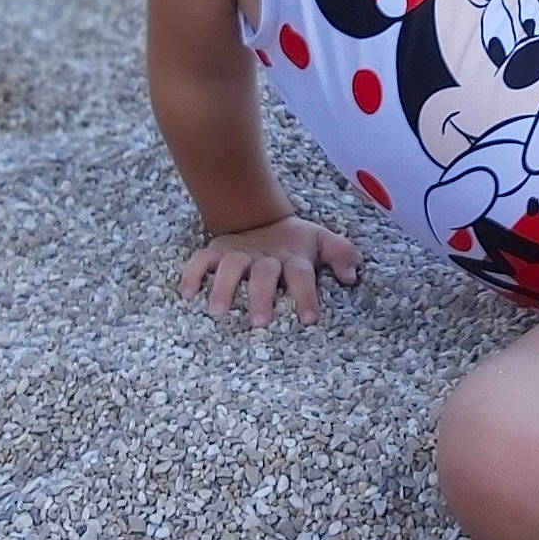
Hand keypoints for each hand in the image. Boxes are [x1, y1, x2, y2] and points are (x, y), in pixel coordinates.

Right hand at [179, 214, 359, 328]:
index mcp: (292, 256)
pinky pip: (200, 260)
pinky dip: (192, 274)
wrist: (262, 216)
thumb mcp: (321, 242)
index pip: (301, 274)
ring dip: (223, 287)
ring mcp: (239, 253)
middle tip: (260, 323)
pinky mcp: (217, 252)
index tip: (309, 320)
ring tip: (217, 312)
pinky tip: (186, 294)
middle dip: (262, 297)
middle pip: (264, 273)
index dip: (306, 295)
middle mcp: (265, 256)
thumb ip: (341, 253)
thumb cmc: (295, 243)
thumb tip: (352, 274)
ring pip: (230, 267)